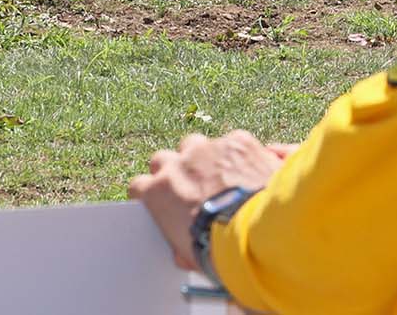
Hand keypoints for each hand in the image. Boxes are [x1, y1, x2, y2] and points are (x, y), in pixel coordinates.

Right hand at [128, 130, 289, 272]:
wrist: (257, 232)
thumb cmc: (220, 249)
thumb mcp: (189, 255)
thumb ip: (180, 244)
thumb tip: (184, 251)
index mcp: (158, 193)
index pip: (139, 186)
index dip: (151, 192)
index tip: (160, 198)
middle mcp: (178, 164)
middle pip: (165, 158)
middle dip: (175, 170)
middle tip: (191, 186)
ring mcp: (208, 148)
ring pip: (197, 144)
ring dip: (204, 157)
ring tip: (222, 175)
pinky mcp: (238, 141)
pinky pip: (235, 143)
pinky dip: (241, 155)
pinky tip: (252, 171)